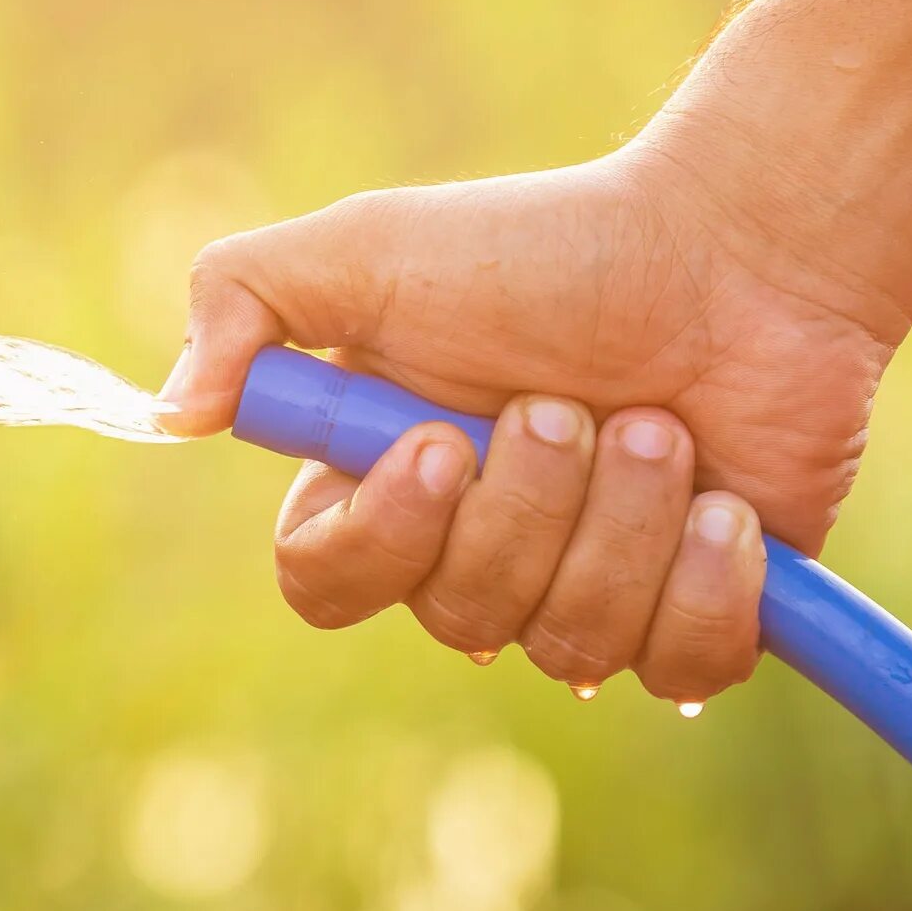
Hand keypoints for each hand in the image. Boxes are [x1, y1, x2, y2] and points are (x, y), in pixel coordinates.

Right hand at [159, 148, 904, 704]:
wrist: (743, 252)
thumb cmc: (550, 246)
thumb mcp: (368, 244)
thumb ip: (243, 301)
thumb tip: (168, 413)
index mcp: (384, 483)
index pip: (323, 582)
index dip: (381, 540)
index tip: (439, 448)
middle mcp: (475, 554)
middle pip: (462, 616)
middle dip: (530, 503)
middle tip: (572, 401)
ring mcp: (585, 593)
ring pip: (576, 644)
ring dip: (626, 519)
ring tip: (661, 424)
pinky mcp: (695, 618)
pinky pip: (681, 666)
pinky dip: (706, 579)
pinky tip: (724, 502)